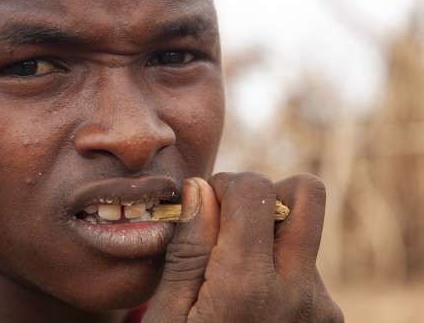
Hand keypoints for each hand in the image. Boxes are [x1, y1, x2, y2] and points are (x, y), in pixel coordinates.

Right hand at [143, 172, 343, 321]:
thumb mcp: (168, 318)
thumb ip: (188, 250)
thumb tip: (200, 189)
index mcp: (249, 289)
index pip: (255, 191)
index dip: (224, 185)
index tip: (202, 206)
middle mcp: (301, 294)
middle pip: (306, 194)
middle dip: (265, 192)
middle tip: (228, 221)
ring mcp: (321, 308)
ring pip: (303, 230)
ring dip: (268, 232)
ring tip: (230, 272)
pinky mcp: (327, 319)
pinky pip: (304, 264)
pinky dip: (276, 263)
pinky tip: (248, 297)